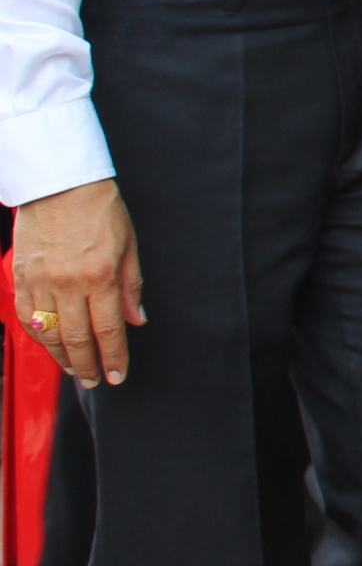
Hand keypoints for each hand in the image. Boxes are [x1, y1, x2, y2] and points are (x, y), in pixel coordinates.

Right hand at [11, 177, 144, 386]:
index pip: (109, 329)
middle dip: (88, 365)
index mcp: (101, 275)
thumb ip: (131, 287)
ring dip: (61, 357)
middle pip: (76, 338)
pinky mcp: (21, 276)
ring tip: (74, 369)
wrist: (59, 184)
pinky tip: (50, 345)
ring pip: (48, 333)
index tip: (117, 375)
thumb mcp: (129, 245)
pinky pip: (27, 316)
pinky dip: (38, 336)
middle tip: (94, 381)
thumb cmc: (99, 209)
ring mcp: (40, 281)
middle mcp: (68, 283)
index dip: (113, 357)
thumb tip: (136, 320)